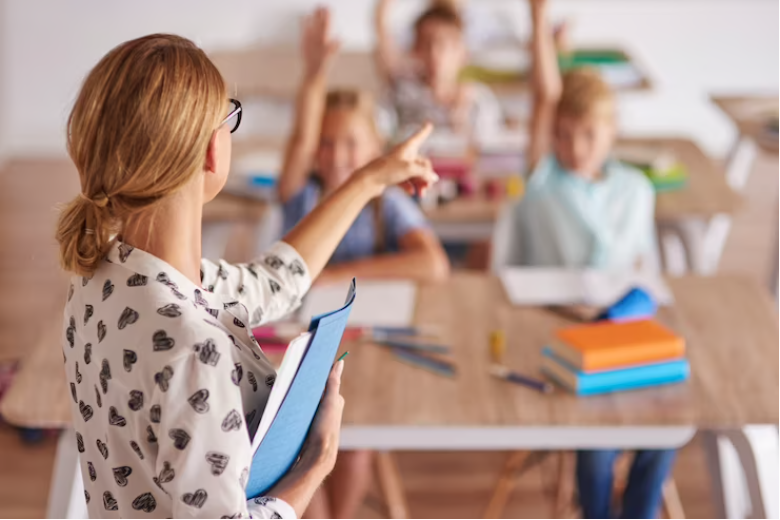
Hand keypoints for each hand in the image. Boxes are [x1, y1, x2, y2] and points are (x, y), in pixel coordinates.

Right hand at [299, 360, 344, 475]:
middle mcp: (327, 408)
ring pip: (306, 400)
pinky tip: (288, 403)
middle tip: (293, 374)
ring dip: (299, 394)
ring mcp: (317, 417)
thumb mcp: (330, 402)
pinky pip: (300, 411)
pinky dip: (295, 406)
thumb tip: (340, 362)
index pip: (324, 380)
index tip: (305, 361)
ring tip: (288, 387)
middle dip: (306, 383)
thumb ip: (333, 382)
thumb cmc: (326, 429)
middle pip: (314, 390)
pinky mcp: (307, 425)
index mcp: (335, 400)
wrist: (316, 456)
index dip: (316, 372)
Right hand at [301, 7, 339, 78]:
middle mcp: (320, 38)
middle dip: (321, 14)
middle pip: (321, 23)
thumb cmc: (323, 67)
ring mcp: (312, 39)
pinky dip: (303, 23)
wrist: (313, 72)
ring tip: (315, 8)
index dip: (328, 17)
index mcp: (326, 40)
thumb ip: (334, 48)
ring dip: (314, 17)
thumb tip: (341, 39)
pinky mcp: (305, 41)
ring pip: (314, 25)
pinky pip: (304, 30)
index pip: (327, 25)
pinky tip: (303, 17)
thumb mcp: (329, 57)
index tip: (328, 8)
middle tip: (321, 4)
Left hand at [356, 123, 438, 196]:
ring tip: (421, 194)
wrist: (368, 181)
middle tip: (427, 187)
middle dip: (426, 175)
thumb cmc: (387, 170)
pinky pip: (406, 181)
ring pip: (415, 174)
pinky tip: (411, 193)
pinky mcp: (393, 176)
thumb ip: (425, 173)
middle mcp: (403, 155)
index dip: (424, 131)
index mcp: (407, 148)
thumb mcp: (410, 169)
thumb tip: (434, 178)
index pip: (419, 137)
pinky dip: (410, 186)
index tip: (429, 123)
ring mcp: (398, 166)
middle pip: (422, 163)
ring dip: (420, 184)